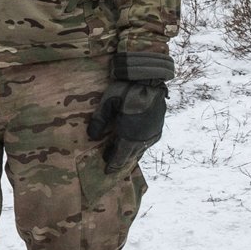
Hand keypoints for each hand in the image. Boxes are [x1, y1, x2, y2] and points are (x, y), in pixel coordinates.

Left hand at [87, 52, 172, 174]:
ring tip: (121, 151)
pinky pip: (147, 141)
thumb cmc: (127, 90)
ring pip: (140, 149)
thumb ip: (98, 121)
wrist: (150, 78)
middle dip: (120, 159)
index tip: (106, 171)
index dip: (113, 165)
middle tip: (110, 161)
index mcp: (130, 136)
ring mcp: (153, 133)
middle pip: (130, 155)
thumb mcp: (107, 103)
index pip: (120, 157)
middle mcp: (143, 139)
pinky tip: (133, 140)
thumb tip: (91, 136)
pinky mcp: (158, 126)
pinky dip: (138, 144)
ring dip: (130, 152)